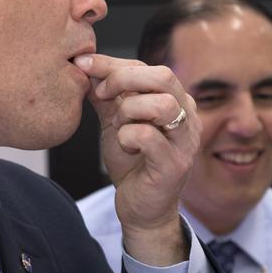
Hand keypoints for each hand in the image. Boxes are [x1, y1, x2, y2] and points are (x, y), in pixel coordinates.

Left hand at [74, 53, 200, 266]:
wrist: (141, 209)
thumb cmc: (132, 163)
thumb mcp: (115, 122)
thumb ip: (105, 96)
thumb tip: (84, 67)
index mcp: (176, 100)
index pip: (148, 67)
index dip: (113, 63)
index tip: (83, 66)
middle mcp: (188, 116)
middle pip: (163, 76)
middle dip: (123, 78)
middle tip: (100, 94)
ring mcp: (184, 141)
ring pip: (161, 104)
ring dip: (128, 111)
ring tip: (118, 127)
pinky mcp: (174, 165)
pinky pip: (148, 136)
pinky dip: (127, 137)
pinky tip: (124, 147)